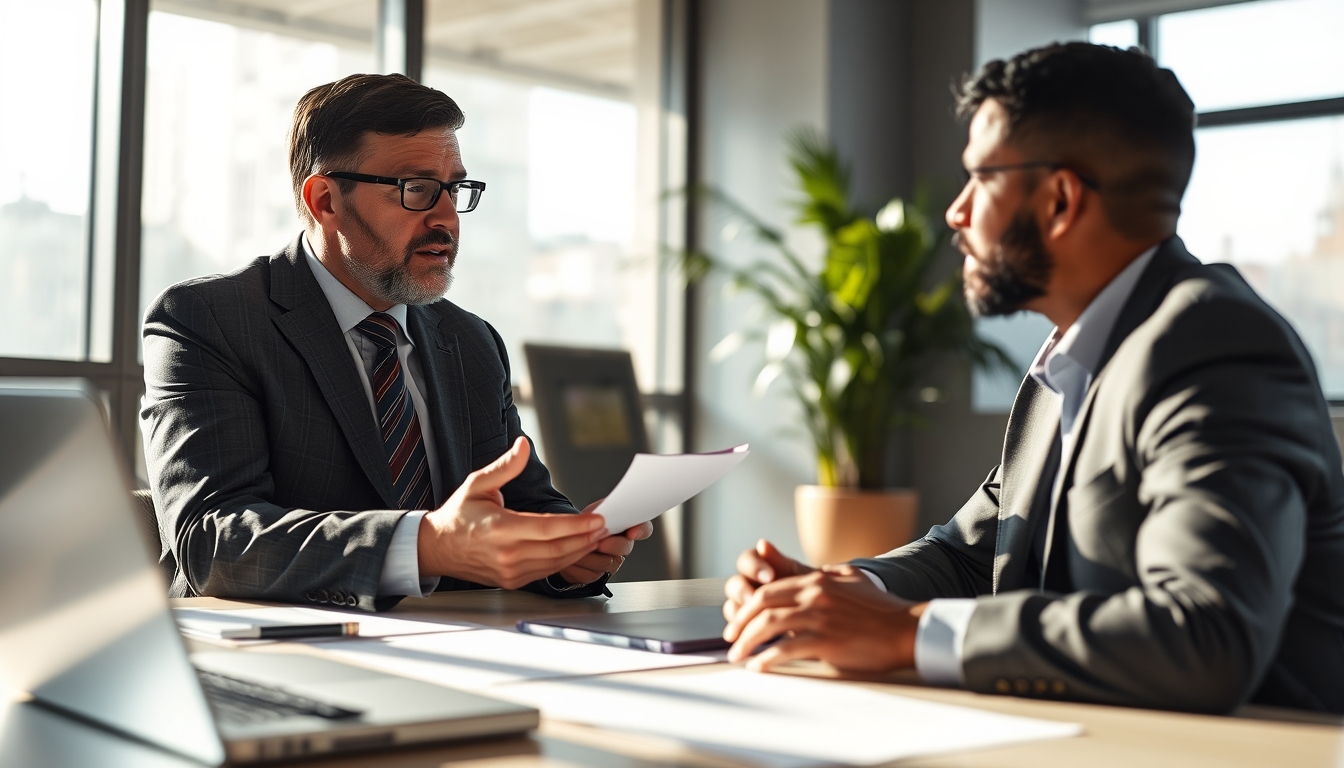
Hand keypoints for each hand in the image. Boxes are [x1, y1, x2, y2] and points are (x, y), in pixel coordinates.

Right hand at [417, 437, 608, 588]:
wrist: (437, 548)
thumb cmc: (459, 515)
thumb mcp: (477, 484)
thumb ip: (505, 466)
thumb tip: (523, 445)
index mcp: (500, 529)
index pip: (548, 529)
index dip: (576, 525)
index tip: (598, 518)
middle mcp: (507, 555)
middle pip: (558, 549)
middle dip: (586, 538)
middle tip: (607, 526)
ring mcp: (510, 571)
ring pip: (555, 563)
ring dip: (580, 550)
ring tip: (598, 536)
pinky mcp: (513, 580)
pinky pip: (546, 571)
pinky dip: (566, 560)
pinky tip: (578, 547)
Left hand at [560, 500, 653, 584]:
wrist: (568, 540)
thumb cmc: (585, 523)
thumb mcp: (594, 510)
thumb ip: (603, 511)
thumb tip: (603, 513)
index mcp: (626, 527)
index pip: (644, 528)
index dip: (641, 530)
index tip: (632, 532)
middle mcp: (622, 546)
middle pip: (625, 548)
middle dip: (612, 544)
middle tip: (600, 541)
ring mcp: (610, 562)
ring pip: (607, 563)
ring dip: (591, 555)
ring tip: (578, 547)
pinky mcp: (595, 575)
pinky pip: (590, 574)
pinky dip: (578, 566)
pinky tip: (571, 558)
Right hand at [723, 539, 814, 623]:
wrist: (823, 617)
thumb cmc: (813, 593)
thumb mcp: (803, 577)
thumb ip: (780, 562)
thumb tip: (762, 543)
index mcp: (760, 567)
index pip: (747, 560)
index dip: (753, 566)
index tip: (769, 576)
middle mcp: (748, 585)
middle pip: (734, 584)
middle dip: (742, 591)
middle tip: (753, 599)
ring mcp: (746, 607)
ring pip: (732, 606)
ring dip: (739, 613)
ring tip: (754, 623)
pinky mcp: (748, 626)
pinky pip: (736, 628)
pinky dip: (742, 631)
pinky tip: (752, 636)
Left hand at [723, 562, 925, 673]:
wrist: (906, 629)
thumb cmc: (880, 609)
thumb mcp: (850, 579)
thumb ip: (825, 574)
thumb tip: (811, 572)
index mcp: (816, 580)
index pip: (768, 589)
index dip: (747, 606)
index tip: (737, 621)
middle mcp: (814, 594)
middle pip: (761, 604)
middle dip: (739, 623)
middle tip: (730, 640)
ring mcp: (819, 616)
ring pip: (768, 625)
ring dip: (747, 642)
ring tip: (737, 656)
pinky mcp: (826, 640)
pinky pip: (786, 648)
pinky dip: (767, 658)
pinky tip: (759, 666)